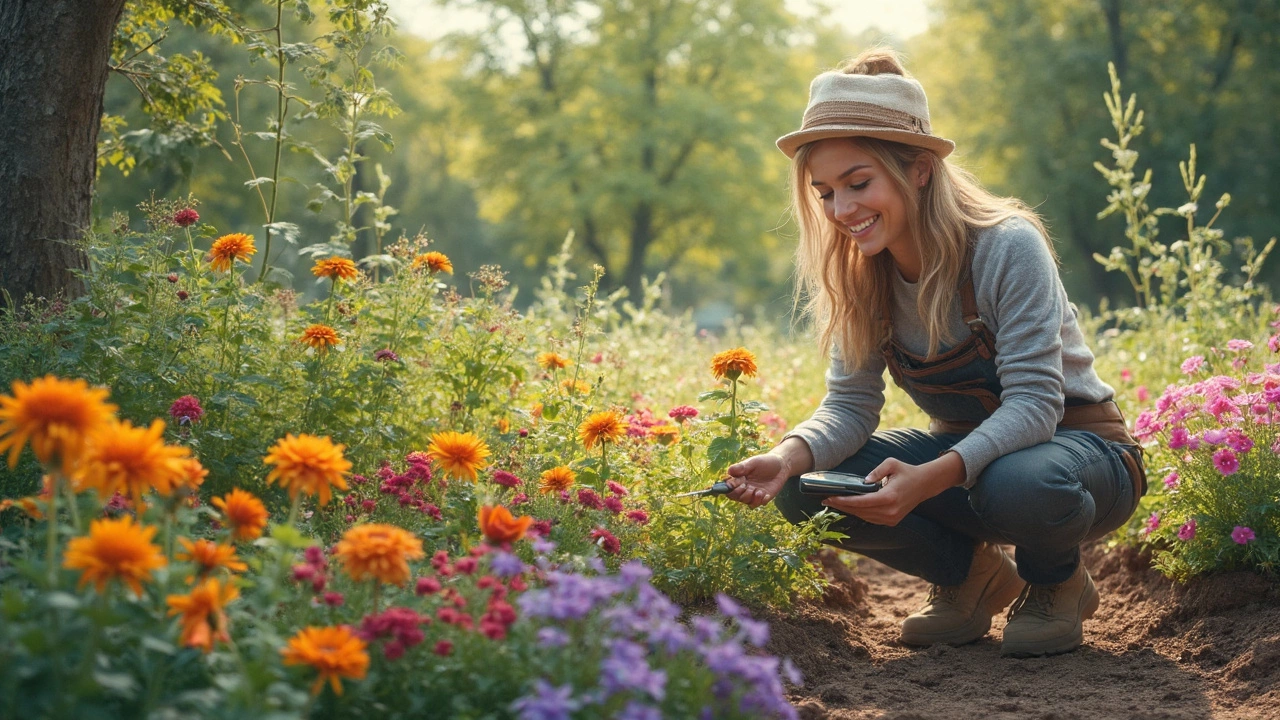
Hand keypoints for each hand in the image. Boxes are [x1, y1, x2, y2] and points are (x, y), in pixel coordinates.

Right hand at [723, 453, 791, 508]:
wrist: (781, 466)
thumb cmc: (765, 462)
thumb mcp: (753, 462)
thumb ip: (741, 467)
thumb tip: (729, 471)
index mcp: (739, 479)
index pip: (729, 487)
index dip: (729, 488)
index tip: (735, 483)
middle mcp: (745, 487)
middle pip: (735, 497)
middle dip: (739, 493)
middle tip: (746, 486)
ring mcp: (754, 494)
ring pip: (746, 502)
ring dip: (750, 498)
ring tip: (758, 491)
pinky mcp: (763, 497)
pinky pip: (758, 504)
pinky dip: (760, 500)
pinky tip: (765, 494)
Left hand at [821, 453, 964, 525]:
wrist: (924, 484)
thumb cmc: (906, 471)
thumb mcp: (891, 464)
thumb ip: (876, 471)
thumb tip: (863, 481)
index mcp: (889, 497)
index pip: (861, 502)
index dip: (844, 501)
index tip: (830, 498)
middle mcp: (890, 511)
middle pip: (860, 511)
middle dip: (842, 506)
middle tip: (826, 501)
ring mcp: (891, 518)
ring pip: (864, 517)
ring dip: (848, 511)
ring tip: (834, 503)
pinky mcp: (892, 521)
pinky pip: (870, 519)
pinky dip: (859, 513)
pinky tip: (848, 507)